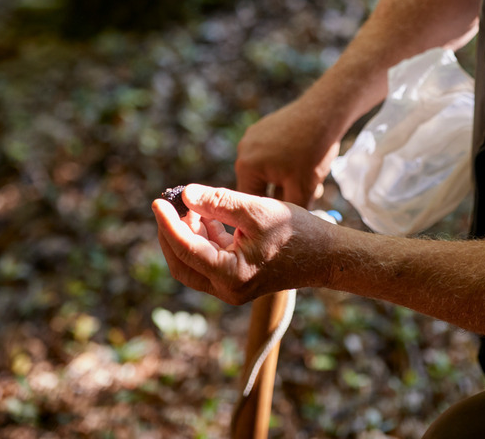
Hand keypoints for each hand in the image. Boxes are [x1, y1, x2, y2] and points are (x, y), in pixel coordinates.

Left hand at [152, 184, 330, 302]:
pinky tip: (208, 214)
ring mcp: (232, 287)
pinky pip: (210, 258)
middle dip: (172, 232)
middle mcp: (227, 289)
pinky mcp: (238, 279)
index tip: (157, 201)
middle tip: (169, 203)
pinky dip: (204, 236)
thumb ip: (219, 202)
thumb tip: (186, 194)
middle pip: (182, 262)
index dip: (167, 223)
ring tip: (194, 203)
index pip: (186, 249)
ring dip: (188, 233)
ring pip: (194, 261)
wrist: (327, 255)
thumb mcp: (256, 210)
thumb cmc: (297, 231)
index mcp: (230, 276)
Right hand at [235, 98, 340, 206]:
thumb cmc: (312, 151)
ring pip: (267, 171)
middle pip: (259, 186)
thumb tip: (283, 230)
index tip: (291, 214)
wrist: (325, 112)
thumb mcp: (302, 189)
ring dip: (285, 179)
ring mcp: (253, 136)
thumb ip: (288, 212)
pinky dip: (285, 162)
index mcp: (246, 167)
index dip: (272, 213)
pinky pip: (270, 155)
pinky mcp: (264, 128)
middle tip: (307, 192)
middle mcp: (243, 150)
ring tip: (308, 175)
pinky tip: (305, 160)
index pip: (251, 203)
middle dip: (283, 193)